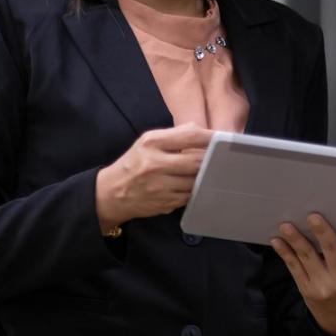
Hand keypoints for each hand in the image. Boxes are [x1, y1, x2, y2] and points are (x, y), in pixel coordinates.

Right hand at [95, 123, 212, 231]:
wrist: (112, 193)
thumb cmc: (135, 163)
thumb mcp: (148, 142)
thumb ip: (176, 136)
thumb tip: (206, 133)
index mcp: (152, 143)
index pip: (190, 136)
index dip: (211, 137)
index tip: (223, 138)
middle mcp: (155, 164)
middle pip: (197, 160)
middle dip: (212, 159)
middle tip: (222, 158)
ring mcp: (160, 186)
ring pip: (197, 180)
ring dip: (206, 176)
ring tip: (211, 172)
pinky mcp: (165, 202)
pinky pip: (190, 195)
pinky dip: (196, 190)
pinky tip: (195, 185)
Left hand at [270, 212, 335, 335]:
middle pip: (331, 250)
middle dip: (321, 232)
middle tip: (313, 216)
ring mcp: (322, 286)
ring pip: (308, 257)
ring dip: (296, 239)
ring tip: (286, 226)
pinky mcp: (306, 290)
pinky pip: (294, 268)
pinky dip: (285, 253)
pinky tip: (277, 241)